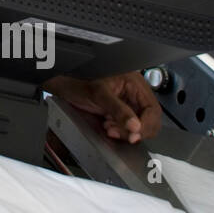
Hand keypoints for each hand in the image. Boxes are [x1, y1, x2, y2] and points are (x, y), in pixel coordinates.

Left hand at [43, 72, 161, 143]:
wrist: (61, 82)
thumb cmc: (77, 78)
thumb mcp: (99, 93)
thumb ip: (118, 109)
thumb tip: (135, 126)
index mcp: (134, 83)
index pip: (152, 109)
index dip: (147, 124)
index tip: (135, 134)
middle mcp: (133, 93)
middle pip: (148, 119)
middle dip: (136, 130)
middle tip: (120, 133)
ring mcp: (125, 102)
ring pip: (137, 125)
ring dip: (126, 131)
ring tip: (110, 128)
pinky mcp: (117, 110)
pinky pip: (126, 125)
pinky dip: (119, 130)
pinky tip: (108, 127)